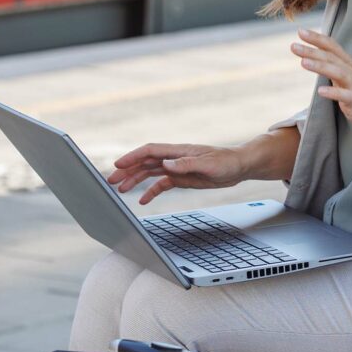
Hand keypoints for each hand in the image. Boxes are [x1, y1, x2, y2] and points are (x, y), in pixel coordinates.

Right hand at [107, 143, 245, 204]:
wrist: (240, 166)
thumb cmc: (227, 161)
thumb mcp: (208, 164)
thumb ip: (186, 164)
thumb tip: (165, 164)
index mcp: (179, 151)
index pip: (151, 151)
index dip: (133, 157)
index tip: (118, 165)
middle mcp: (175, 158)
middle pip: (146, 162)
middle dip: (128, 170)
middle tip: (111, 181)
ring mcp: (178, 168)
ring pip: (151, 172)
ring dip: (135, 180)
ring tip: (120, 190)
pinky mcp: (183, 178)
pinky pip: (162, 184)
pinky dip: (151, 191)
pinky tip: (143, 200)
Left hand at [291, 27, 351, 137]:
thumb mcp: (350, 78)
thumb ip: (336, 69)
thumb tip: (317, 61)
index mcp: (349, 66)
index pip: (332, 47)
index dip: (317, 39)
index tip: (301, 31)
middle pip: (331, 58)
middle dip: (312, 51)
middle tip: (293, 46)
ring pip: (337, 73)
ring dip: (320, 67)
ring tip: (303, 62)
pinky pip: (345, 96)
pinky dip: (333, 93)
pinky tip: (321, 91)